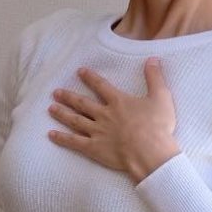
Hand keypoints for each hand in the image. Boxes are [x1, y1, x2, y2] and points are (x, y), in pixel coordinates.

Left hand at [47, 58, 179, 182]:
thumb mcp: (161, 97)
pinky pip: (74, 142)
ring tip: (50, 108)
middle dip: (68, 97)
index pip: (101, 86)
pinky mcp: (94, 148)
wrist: (150, 152)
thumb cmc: (158, 126)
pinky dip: (62, 138)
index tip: (79, 72)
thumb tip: (153, 59)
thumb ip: (155, 78)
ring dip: (62, 113)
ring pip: (75, 120)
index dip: (90, 78)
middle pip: (82, 103)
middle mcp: (104, 115)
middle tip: (55, 92)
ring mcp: (97, 132)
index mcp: (118, 102)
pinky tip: (51, 135)